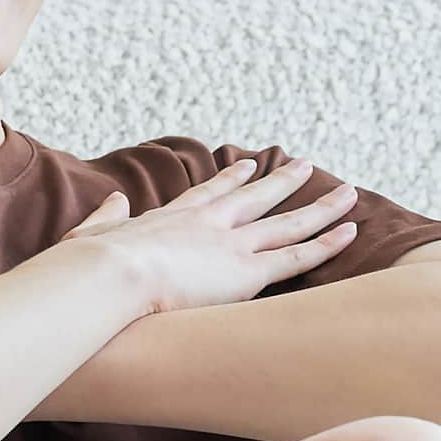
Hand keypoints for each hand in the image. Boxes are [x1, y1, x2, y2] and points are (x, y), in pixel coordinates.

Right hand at [83, 155, 361, 318]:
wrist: (108, 275)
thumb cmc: (91, 266)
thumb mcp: (94, 233)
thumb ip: (108, 217)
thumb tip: (115, 200)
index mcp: (171, 217)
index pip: (210, 193)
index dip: (232, 180)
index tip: (250, 166)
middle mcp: (209, 224)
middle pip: (257, 198)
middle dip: (284, 182)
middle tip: (306, 165)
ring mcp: (231, 245)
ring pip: (288, 223)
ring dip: (320, 207)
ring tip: (347, 192)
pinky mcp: (246, 271)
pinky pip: (297, 256)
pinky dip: (326, 244)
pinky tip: (349, 231)